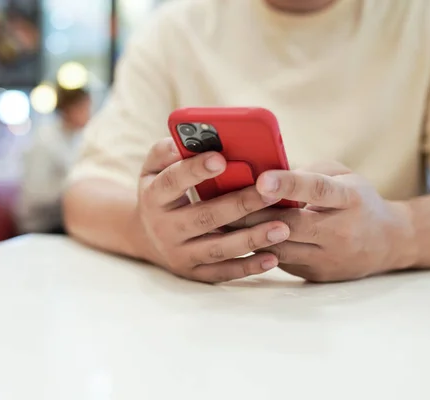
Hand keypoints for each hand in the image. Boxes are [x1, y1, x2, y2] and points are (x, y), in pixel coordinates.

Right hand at [135, 138, 290, 282]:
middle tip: (272, 192)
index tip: (221, 158)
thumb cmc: (160, 192)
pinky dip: (248, 268)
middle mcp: (164, 228)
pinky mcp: (194, 273)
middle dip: (240, 205)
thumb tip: (187, 140)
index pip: (172, 181)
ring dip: (252, 239)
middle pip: (204, 217)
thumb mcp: (153, 169)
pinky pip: (223, 273)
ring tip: (283, 228)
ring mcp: (179, 254)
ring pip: (218, 249)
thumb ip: (166, 151)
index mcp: (154, 197)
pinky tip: (274, 257)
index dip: (195, 170)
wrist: (145, 237)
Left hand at [234, 162, 416, 282]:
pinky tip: (234, 239)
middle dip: (252, 214)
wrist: (389, 243)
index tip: (262, 179)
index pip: (318, 190)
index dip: (289, 184)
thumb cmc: (357, 200)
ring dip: (247, 235)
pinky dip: (257, 249)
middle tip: (219, 202)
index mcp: (350, 199)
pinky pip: (279, 261)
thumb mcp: (342, 176)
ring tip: (218, 221)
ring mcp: (328, 258)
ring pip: (278, 248)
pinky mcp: (315, 275)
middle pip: (289, 224)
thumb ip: (307, 173)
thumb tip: (263, 171)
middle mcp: (341, 232)